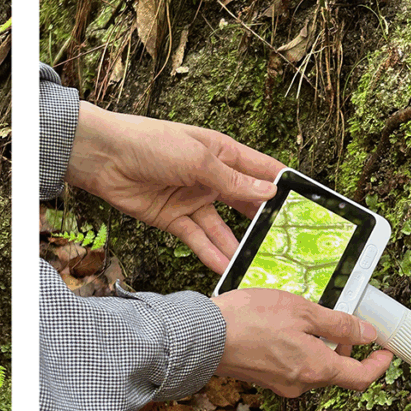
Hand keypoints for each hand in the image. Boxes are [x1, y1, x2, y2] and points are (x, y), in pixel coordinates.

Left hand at [67, 102, 283, 274]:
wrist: (103, 157)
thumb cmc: (150, 143)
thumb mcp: (197, 159)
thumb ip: (232, 181)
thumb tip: (269, 194)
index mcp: (222, 152)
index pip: (261, 171)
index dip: (283, 187)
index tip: (307, 207)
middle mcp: (210, 177)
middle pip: (244, 204)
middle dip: (263, 223)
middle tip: (284, 244)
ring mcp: (191, 199)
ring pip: (221, 228)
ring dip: (237, 246)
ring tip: (257, 265)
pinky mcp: (172, 219)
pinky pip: (196, 239)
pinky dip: (210, 253)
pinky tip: (225, 266)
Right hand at [211, 288, 392, 396]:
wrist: (203, 336)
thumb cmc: (248, 321)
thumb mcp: (302, 311)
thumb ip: (338, 324)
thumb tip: (366, 333)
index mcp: (317, 370)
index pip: (362, 377)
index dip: (379, 364)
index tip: (386, 351)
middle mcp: (300, 383)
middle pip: (335, 372)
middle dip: (344, 350)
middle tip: (345, 324)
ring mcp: (279, 383)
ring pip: (311, 368)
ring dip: (318, 348)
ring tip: (308, 320)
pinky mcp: (262, 377)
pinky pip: (290, 366)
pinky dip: (297, 350)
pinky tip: (284, 329)